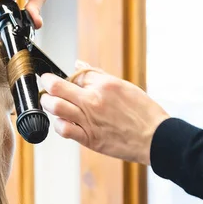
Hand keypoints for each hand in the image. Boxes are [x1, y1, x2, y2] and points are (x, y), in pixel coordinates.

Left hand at [39, 61, 169, 164]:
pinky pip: (63, 129)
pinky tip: (62, 122)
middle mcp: (94, 100)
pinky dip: (58, 124)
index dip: (67, 75)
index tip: (61, 76)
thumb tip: (79, 65)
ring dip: (47, 102)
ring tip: (49, 102)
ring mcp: (89, 119)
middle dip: (47, 83)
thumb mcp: (124, 87)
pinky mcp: (89, 138)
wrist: (156, 138)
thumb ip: (99, 76)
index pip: (76, 73)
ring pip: (55, 106)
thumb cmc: (144, 113)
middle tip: (46, 84)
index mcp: (105, 84)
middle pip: (57, 86)